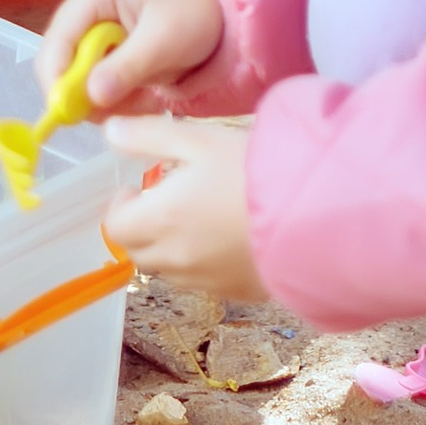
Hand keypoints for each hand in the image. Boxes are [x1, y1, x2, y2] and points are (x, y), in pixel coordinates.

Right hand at [40, 0, 224, 110]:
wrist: (221, 10)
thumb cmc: (194, 12)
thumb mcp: (166, 39)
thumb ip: (129, 66)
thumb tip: (92, 96)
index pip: (57, 42)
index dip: (57, 80)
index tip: (71, 115)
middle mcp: (85, 15)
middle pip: (61, 65)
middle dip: (85, 95)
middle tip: (118, 114)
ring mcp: (94, 37)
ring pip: (80, 83)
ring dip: (108, 102)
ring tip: (148, 101)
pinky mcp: (106, 58)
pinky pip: (99, 90)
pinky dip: (120, 102)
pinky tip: (149, 98)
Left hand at [102, 119, 263, 296]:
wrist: (315, 212)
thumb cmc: (253, 168)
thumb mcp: (198, 139)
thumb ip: (148, 136)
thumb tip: (110, 132)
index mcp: (160, 221)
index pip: (115, 228)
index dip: (120, 206)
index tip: (139, 186)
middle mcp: (176, 259)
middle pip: (138, 253)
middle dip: (141, 227)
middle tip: (164, 200)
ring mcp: (206, 282)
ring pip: (169, 269)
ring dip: (170, 247)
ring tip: (199, 216)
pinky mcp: (236, 292)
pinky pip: (203, 281)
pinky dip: (201, 262)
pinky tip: (227, 237)